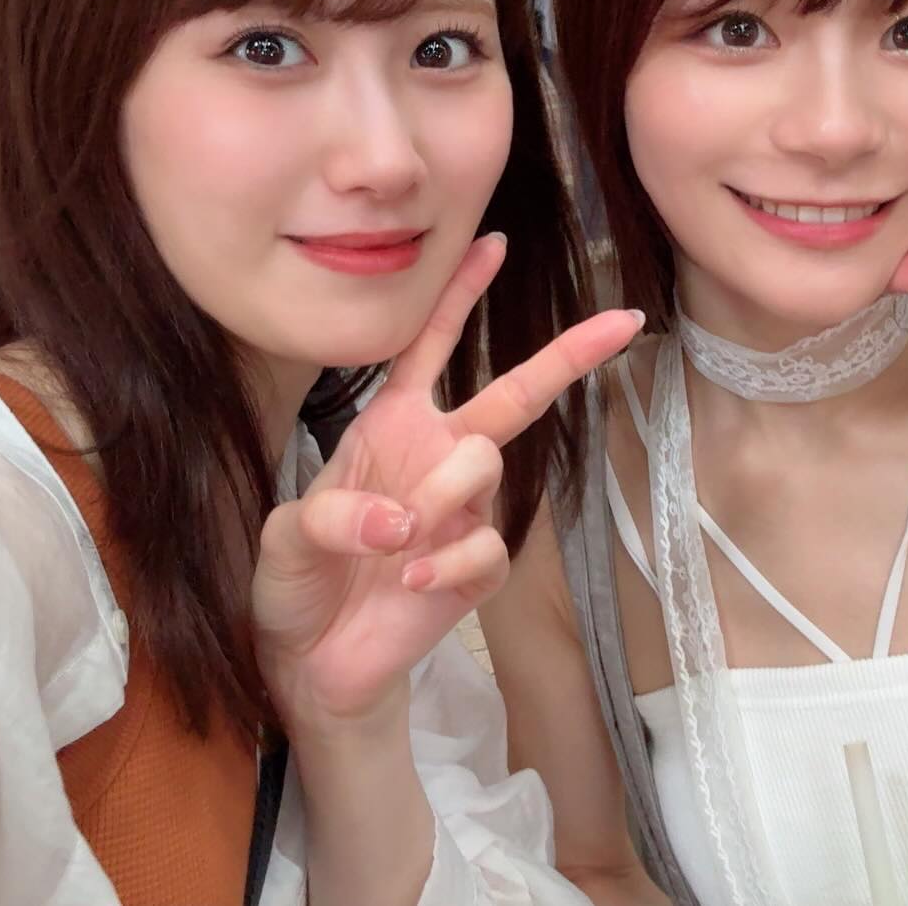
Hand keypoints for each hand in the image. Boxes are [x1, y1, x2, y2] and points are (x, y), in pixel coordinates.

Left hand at [253, 233, 640, 732]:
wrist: (312, 664)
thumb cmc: (296, 582)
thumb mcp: (285, 538)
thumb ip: (330, 516)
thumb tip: (401, 521)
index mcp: (390, 427)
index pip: (428, 346)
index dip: (458, 295)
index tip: (494, 241)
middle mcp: (436, 456)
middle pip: (515, 393)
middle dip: (568, 354)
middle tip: (622, 321)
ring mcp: (462, 510)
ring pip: (486, 465)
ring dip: (446, 491)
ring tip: (401, 536)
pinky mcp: (476, 566)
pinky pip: (485, 543)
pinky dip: (446, 560)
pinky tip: (411, 579)